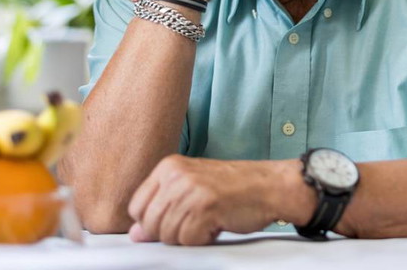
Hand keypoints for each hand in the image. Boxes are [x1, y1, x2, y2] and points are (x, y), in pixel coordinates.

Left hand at [127, 156, 310, 244]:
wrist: (271, 186)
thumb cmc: (234, 188)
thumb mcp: (192, 190)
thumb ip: (162, 208)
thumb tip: (136, 234)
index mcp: (169, 166)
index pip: (136, 207)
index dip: (152, 223)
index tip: (174, 220)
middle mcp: (176, 175)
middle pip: (149, 224)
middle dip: (171, 233)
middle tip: (196, 221)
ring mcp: (190, 190)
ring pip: (168, 235)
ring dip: (190, 237)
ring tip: (208, 220)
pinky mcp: (205, 207)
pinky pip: (188, 240)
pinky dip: (204, 239)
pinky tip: (217, 224)